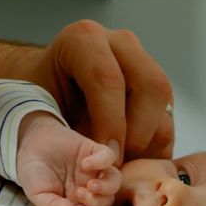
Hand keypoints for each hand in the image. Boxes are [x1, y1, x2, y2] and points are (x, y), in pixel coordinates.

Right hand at [16, 111, 120, 205]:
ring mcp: (94, 170)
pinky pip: (109, 157)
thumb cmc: (33, 173)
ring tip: (91, 184)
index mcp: (75, 203)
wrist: (29, 145)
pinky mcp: (94, 151)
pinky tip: (86, 163)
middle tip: (80, 194)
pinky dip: (102, 161)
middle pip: (106, 202)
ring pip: (114, 181)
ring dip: (107, 187)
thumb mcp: (37, 194)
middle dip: (96, 203)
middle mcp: (88, 188)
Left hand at [32, 20, 173, 161]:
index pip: (108, 79)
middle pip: (151, 86)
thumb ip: (65, 126)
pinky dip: (155, 145)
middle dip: (138, 133)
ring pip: (165, 104)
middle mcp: (119, 43)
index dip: (111, 123)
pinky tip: (132, 162)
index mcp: (83, 39)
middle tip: (118, 163)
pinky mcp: (155, 84)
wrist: (46, 87)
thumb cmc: (38, 97)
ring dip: (149, 143)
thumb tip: (100, 160)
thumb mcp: (38, 106)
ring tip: (123, 166)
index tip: (106, 157)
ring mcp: (141, 60)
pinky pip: (167, 117)